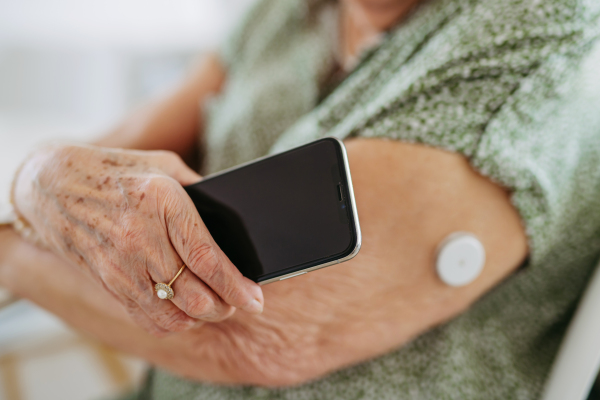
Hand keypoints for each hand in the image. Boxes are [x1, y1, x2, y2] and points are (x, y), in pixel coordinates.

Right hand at [12, 145, 263, 335]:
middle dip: (226, 306)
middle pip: (195, 295)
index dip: (236, 286)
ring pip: (174, 313)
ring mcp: (122, 264)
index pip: (207, 258)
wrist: (53, 184)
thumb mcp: (164, 166)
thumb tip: (233, 219)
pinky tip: (185, 311)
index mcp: (163, 202)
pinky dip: (174, 322)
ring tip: (216, 305)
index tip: (255, 299)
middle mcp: (141, 237)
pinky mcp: (109, 282)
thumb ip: (200, 192)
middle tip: (240, 302)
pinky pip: (148, 318)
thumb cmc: (118, 171)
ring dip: (202, 317)